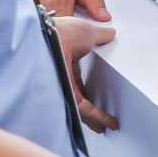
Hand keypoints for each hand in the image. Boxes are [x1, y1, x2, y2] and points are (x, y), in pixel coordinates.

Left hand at [52, 16, 118, 133]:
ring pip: (82, 107)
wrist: (48, 36)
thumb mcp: (87, 31)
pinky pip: (84, 110)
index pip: (80, 78)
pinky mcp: (66, 96)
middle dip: (91, 108)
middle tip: (102, 117)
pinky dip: (97, 117)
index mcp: (65, 60)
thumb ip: (100, 35)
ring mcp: (63, 87)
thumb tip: (110, 33)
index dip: (91, 86)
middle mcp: (62, 76)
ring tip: (108, 126)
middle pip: (80, 96)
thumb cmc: (60, 31)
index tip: (100, 91)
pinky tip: (107, 122)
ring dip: (96, 118)